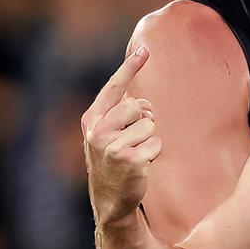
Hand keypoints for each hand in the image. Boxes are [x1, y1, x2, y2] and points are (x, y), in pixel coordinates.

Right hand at [82, 46, 160, 228]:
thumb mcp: (110, 135)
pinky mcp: (129, 159)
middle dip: (144, 120)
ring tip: (135, 154)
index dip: (130, 67)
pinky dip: (154, 154)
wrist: (111, 199)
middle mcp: (97, 131)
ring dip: (149, 139)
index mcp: (92, 120)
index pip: (114, 88)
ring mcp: (111, 146)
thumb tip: (142, 100)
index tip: (145, 49)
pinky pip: (157, 144)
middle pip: (139, 105)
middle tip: (132, 140)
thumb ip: (121, 114)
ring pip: (150, 125)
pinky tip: (140, 166)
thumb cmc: (115, 161)